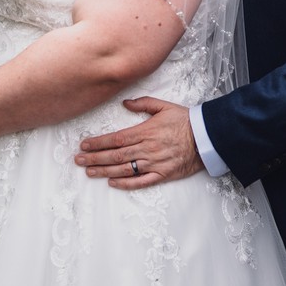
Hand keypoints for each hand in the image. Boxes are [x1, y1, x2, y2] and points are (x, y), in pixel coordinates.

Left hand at [73, 97, 203, 189]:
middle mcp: (147, 149)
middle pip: (115, 155)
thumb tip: (124, 102)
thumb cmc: (185, 121)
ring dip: (104, 171)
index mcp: (145, 132)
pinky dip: (126, 183)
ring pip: (125, 169)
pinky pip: (141, 182)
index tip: (84, 145)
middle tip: (78, 161)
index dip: (98, 143)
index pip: (116, 139)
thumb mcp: (164, 106)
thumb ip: (143, 103)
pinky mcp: (163, 174)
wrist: (207, 138)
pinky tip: (112, 183)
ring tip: (89, 172)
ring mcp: (154, 163)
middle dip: (95, 158)